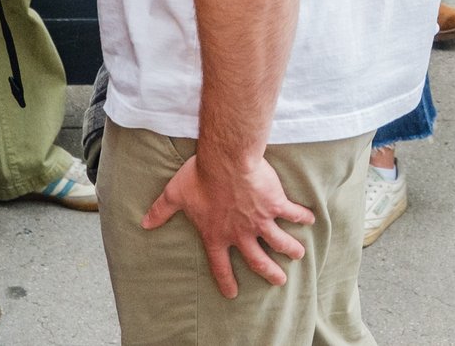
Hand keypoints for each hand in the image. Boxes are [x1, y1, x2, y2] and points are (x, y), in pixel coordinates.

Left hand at [141, 146, 315, 297]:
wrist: (227, 160)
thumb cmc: (200, 177)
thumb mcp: (175, 195)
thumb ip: (161, 211)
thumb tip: (143, 222)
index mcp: (217, 234)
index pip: (220, 264)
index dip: (225, 280)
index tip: (232, 293)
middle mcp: (240, 233)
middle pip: (257, 260)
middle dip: (268, 272)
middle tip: (278, 281)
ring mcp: (260, 221)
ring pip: (279, 242)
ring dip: (289, 250)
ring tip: (297, 255)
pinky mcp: (275, 204)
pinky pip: (292, 214)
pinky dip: (302, 217)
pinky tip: (310, 220)